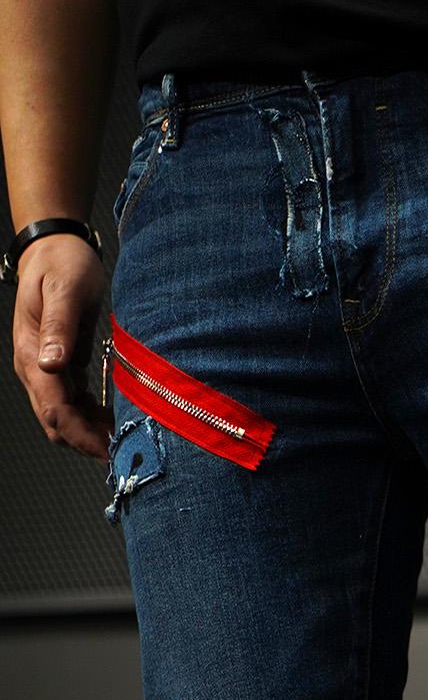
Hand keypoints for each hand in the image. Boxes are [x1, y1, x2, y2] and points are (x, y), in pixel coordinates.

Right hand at [10, 233, 111, 459]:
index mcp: (32, 353)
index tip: (107, 451)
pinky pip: (70, 403)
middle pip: (56, 421)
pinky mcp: (58, 366)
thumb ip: (60, 327)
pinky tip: (110, 414)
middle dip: (86, 441)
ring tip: (121, 432)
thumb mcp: (64, 290)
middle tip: (122, 448)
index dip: (80, 435)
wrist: (55, 248)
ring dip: (89, 431)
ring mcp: (45, 368)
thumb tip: (53, 364)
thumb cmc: (62, 263)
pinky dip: (89, 416)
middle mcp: (34, 366)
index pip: (53, 409)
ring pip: (62, 417)